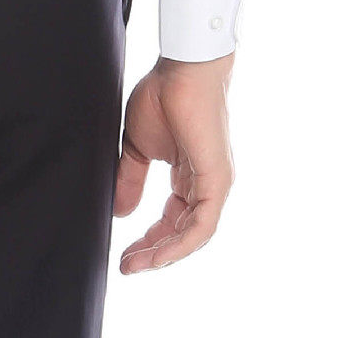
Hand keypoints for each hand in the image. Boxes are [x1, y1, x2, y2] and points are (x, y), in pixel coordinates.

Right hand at [114, 54, 234, 273]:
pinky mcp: (218, 181)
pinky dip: (181, 243)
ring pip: (193, 235)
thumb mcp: (137, 147)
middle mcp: (206, 185)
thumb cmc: (162, 97)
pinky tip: (158, 254)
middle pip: (182, 232)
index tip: (124, 255)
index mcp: (189, 176)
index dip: (149, 240)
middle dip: (153, 252)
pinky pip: (203, 225)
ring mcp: (215, 185)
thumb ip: (131, 180)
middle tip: (127, 266)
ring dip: (164, 254)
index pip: (172, 220)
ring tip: (136, 264)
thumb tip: (120, 213)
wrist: (181, 70)